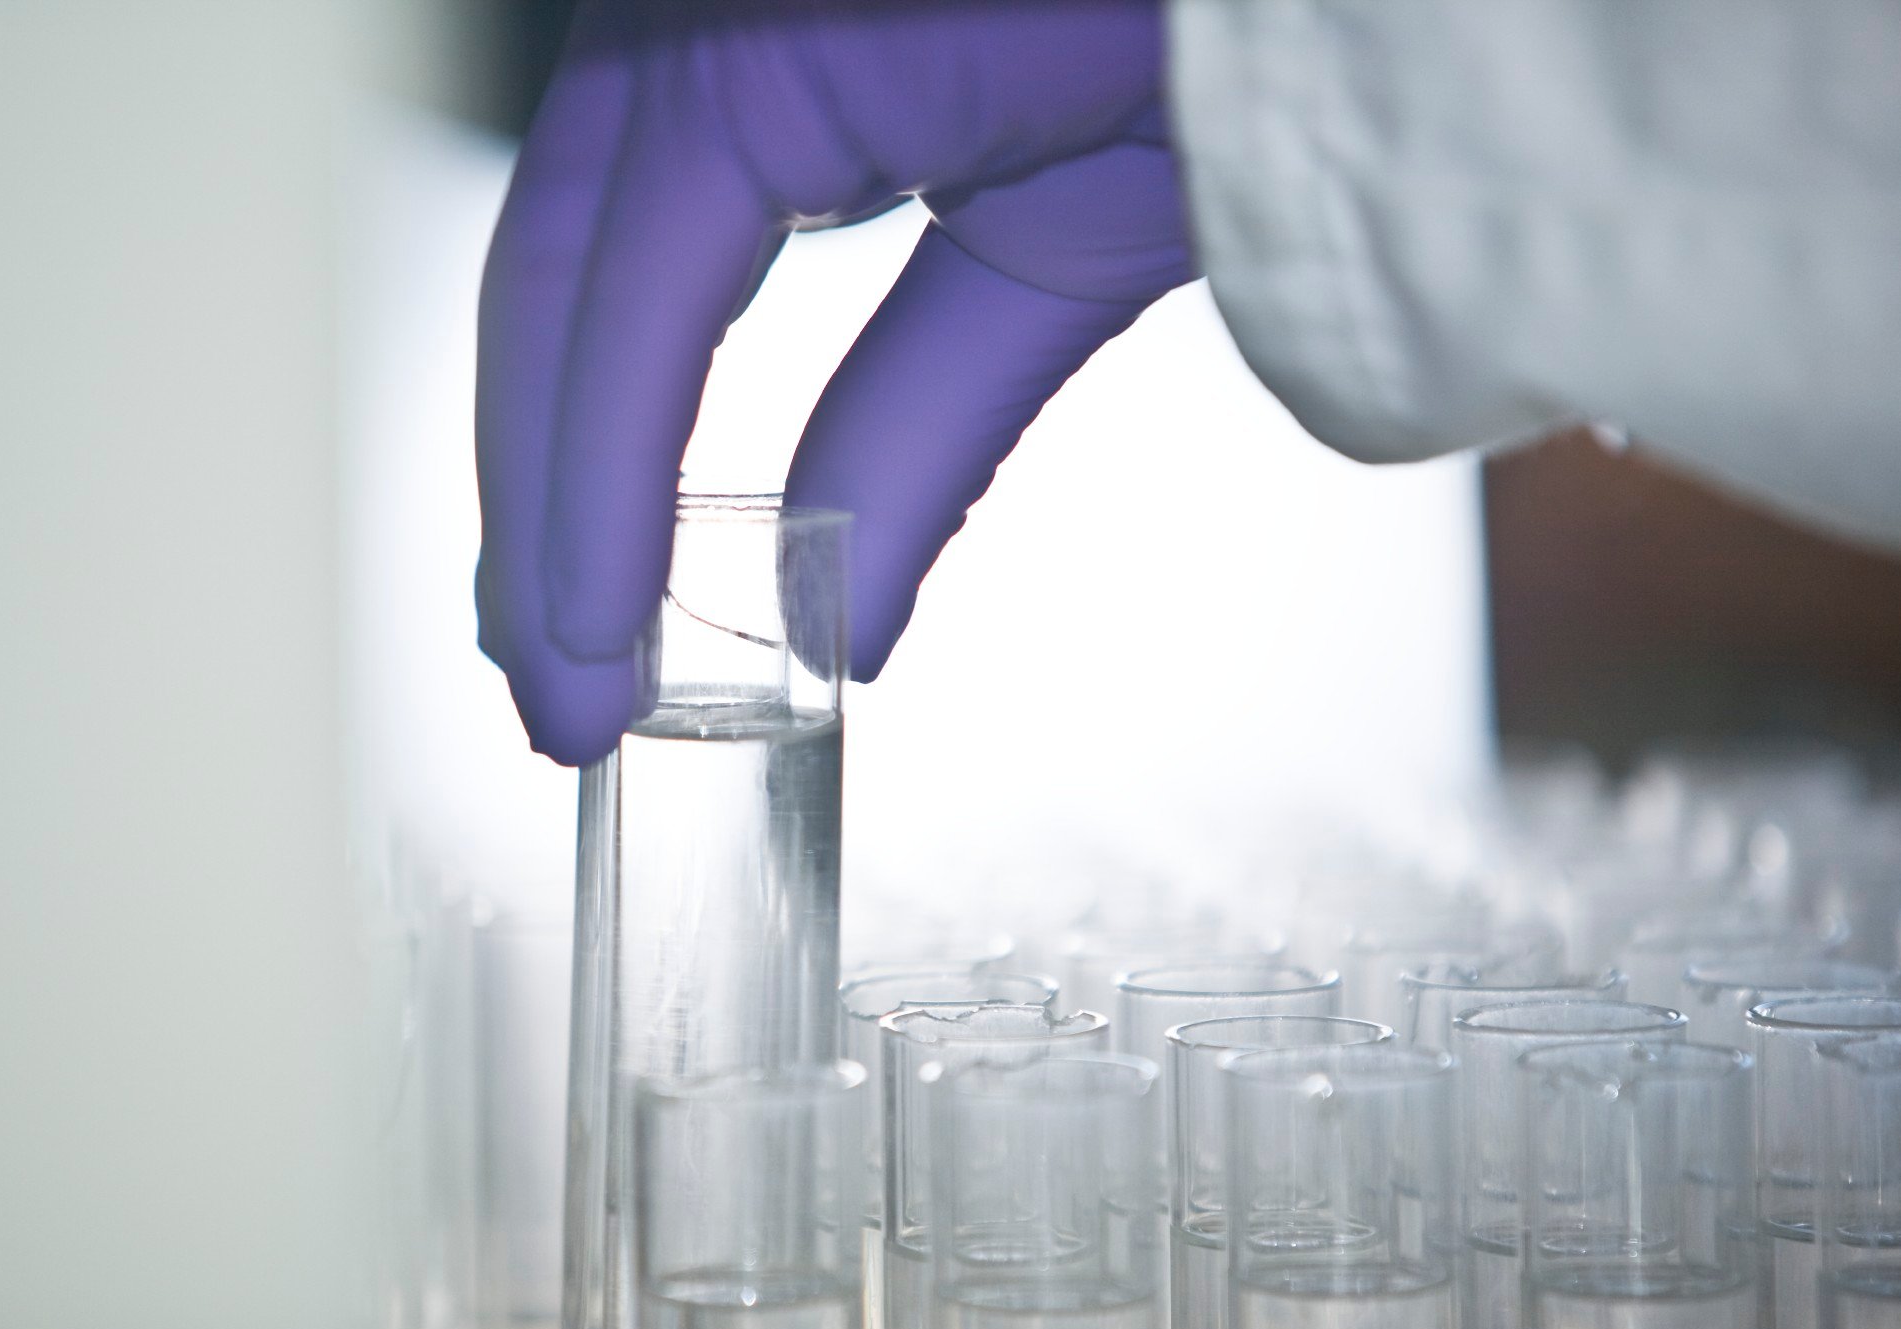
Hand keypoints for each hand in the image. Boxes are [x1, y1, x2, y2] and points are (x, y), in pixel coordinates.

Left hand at [477, 0, 1192, 763]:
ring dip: (555, 514)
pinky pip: (639, 291)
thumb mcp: (1039, 268)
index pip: (614, 274)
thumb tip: (839, 619)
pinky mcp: (743, 44)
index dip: (582, 461)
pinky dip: (600, 465)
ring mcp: (713, 10)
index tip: (579, 622)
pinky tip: (592, 609)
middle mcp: (713, 7)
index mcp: (781, 43)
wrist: (1353, 4)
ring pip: (570, 296)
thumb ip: (916, 427)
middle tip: (557, 686)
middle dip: (547, 510)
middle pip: (563, 291)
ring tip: (571, 688)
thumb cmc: (1233, 53)